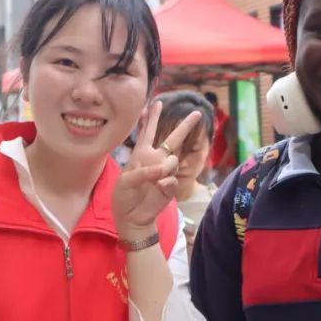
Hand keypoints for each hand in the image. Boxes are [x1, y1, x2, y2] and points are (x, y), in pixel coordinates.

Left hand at [111, 101, 202, 235]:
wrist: (132, 218)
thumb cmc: (124, 196)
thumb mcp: (126, 180)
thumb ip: (144, 172)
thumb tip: (165, 171)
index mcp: (142, 154)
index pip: (148, 132)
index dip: (152, 117)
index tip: (157, 102)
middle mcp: (156, 160)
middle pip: (172, 138)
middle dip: (185, 125)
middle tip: (197, 112)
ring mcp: (165, 172)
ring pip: (173, 159)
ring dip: (164, 166)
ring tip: (154, 179)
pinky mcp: (171, 186)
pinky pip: (172, 178)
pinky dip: (164, 183)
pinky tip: (158, 188)